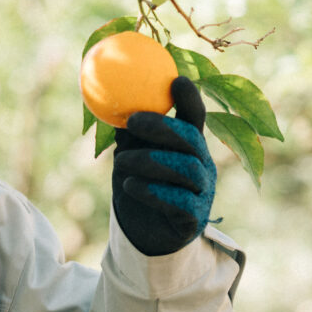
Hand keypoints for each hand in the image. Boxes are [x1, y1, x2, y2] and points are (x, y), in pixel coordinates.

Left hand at [112, 76, 216, 255]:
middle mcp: (201, 165)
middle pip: (192, 138)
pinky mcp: (193, 219)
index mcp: (188, 145)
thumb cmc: (139, 184)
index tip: (177, 79)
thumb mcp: (130, 154)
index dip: (189, 98)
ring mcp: (201, 192)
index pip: (195, 117)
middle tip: (132, 120)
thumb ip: (128, 133)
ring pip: (186, 168)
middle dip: (162, 126)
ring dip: (149, 160)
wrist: (144, 232)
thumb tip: (109, 102)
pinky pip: (180, 202)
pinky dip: (153, 191)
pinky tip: (131, 185)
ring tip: (119, 162)